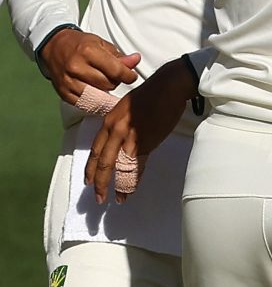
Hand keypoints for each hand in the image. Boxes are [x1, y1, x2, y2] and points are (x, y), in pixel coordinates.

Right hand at [38, 28, 139, 109]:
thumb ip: (120, 56)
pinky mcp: (63, 93)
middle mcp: (76, 67)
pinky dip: (95, 102)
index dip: (129, 76)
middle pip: (109, 85)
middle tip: (113, 76)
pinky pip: (86, 105)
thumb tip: (136, 60)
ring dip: (106, 93)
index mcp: (88, 52)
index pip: (117, 71)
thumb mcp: (102, 44)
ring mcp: (68, 82)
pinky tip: (96, 93)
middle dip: (116, 82)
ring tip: (104, 83)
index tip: (131, 76)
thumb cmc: (81, 45)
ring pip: (99, 97)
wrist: (54, 46)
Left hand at [85, 61, 193, 203]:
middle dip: (99, 182)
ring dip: (116, 185)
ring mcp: (130, 137)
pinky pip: (137, 165)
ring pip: (118, 166)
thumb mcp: (128, 110)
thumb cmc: (152, 95)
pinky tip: (130, 191)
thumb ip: (122, 126)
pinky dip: (133, 180)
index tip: (89, 182)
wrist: (168, 87)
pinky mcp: (146, 142)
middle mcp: (115, 130)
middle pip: (103, 161)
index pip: (96, 150)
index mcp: (109, 122)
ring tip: (116, 200)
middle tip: (98, 198)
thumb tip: (123, 142)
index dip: (91, 168)